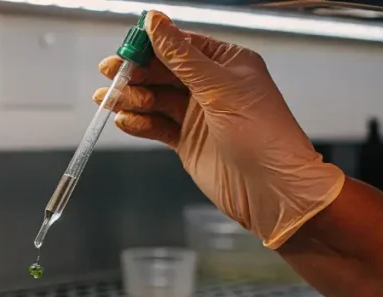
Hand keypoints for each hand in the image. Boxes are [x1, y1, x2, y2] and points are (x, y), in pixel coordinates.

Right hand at [94, 11, 344, 248]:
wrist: (272, 189)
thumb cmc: (261, 134)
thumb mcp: (219, 87)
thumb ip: (182, 56)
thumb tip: (155, 22)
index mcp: (227, 64)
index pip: (181, 45)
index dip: (151, 45)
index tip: (125, 48)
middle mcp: (212, 87)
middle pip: (164, 72)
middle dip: (136, 73)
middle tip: (110, 75)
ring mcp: (199, 116)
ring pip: (157, 99)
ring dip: (133, 99)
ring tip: (110, 101)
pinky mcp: (188, 142)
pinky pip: (157, 127)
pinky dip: (140, 123)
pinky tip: (125, 121)